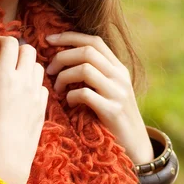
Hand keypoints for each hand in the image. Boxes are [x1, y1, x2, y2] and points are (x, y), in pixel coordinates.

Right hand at [0, 36, 48, 183]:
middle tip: (4, 57)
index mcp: (4, 77)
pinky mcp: (43, 108)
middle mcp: (24, 81)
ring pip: (38, 66)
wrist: (5, 161)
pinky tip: (23, 93)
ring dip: (27, 64)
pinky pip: (43, 86)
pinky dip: (34, 83)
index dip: (1, 40)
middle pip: (28, 50)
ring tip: (14, 74)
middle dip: (16, 48)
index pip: (10, 44)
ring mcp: (36, 94)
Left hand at [45, 32, 153, 164]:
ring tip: (57, 88)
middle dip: (62, 56)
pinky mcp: (112, 111)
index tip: (48, 39)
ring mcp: (118, 93)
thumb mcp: (109, 90)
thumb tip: (62, 58)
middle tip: (49, 69)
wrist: (135, 146)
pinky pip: (85, 94)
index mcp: (118, 68)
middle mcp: (120, 76)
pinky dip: (70, 96)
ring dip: (64, 76)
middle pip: (87, 51)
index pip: (94, 40)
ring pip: (85, 69)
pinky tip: (68, 103)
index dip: (69, 37)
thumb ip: (94, 74)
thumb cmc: (113, 117)